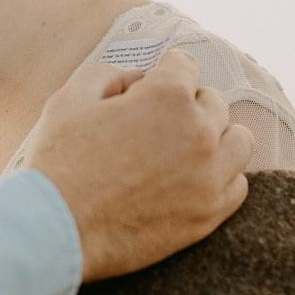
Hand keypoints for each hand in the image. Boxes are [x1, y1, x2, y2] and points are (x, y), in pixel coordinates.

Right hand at [22, 49, 253, 282]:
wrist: (56, 230)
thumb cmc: (58, 162)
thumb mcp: (70, 98)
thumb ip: (109, 75)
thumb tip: (137, 80)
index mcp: (167, 95)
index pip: (185, 64)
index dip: (163, 72)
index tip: (150, 89)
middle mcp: (199, 131)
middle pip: (214, 102)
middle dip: (187, 105)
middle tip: (156, 125)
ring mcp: (210, 175)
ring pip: (239, 140)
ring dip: (217, 137)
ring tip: (187, 150)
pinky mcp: (209, 214)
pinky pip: (238, 185)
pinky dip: (221, 178)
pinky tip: (194, 181)